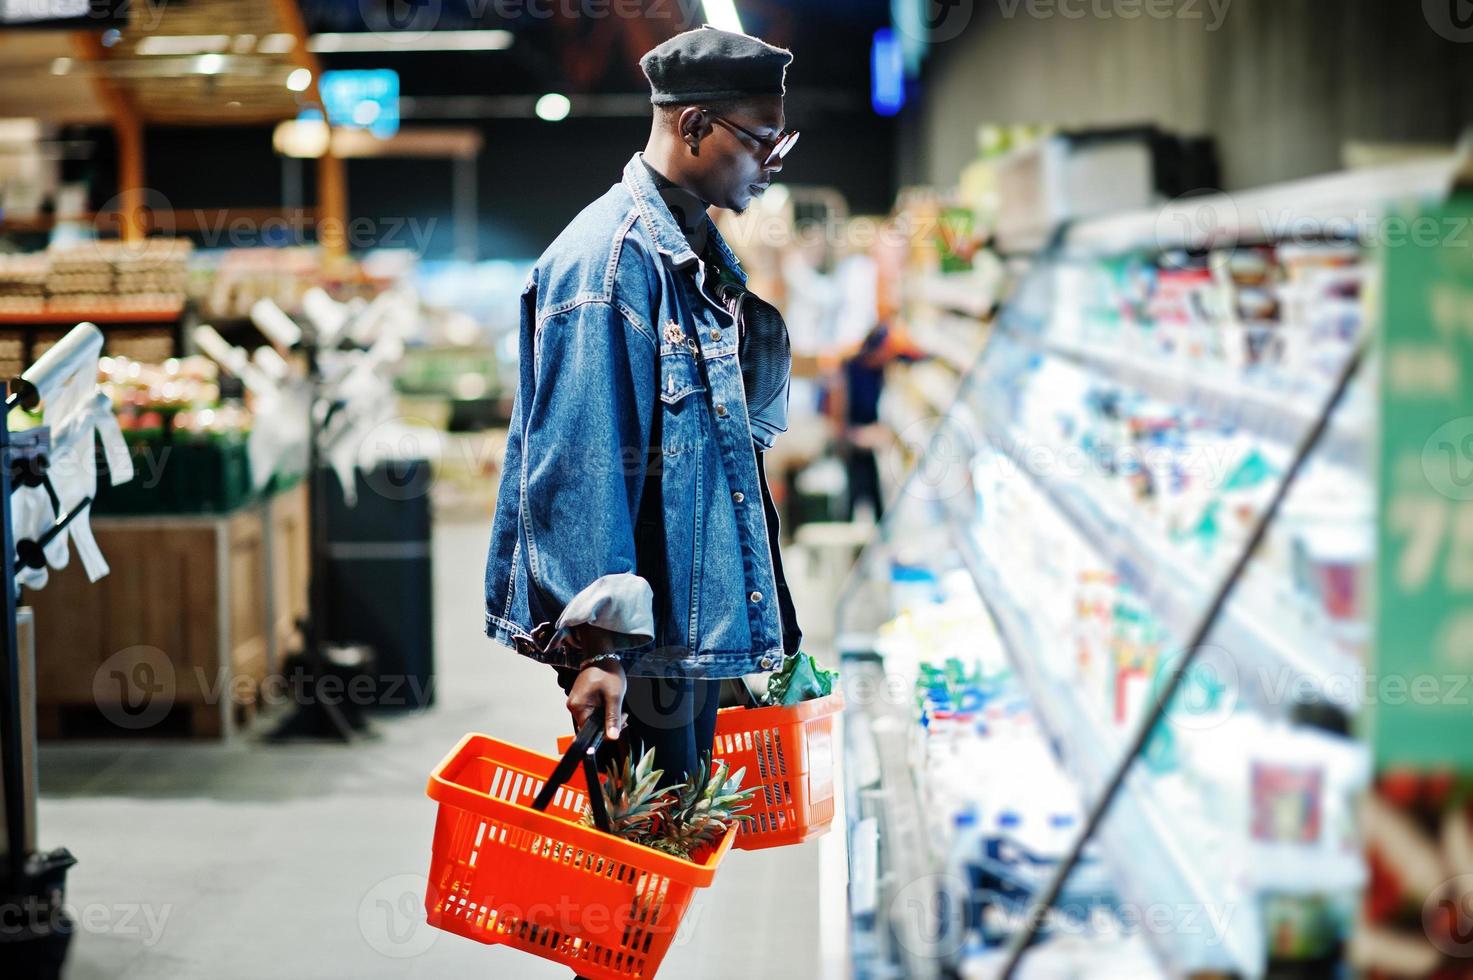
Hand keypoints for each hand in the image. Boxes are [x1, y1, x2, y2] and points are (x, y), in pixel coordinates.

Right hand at [564, 627, 627, 741]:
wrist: (601, 655)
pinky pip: (592, 713)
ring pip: (593, 720)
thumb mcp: (614, 695)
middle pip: (591, 727)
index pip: (590, 731)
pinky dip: (603, 712)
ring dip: (607, 717)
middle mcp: (573, 707)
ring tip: (619, 708)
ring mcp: (577, 703)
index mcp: (578, 707)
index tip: (620, 722)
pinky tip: (611, 705)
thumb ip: (612, 717)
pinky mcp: (582, 700)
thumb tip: (612, 738)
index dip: (606, 731)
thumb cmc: (607, 672)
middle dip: (609, 724)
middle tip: (623, 714)